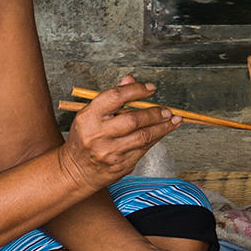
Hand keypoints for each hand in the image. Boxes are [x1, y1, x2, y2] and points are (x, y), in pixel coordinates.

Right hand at [60, 77, 180, 190]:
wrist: (76, 170)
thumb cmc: (84, 139)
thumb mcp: (90, 115)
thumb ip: (111, 98)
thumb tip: (130, 80)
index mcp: (89, 117)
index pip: (116, 97)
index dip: (136, 90)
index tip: (150, 88)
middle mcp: (98, 135)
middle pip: (133, 119)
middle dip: (154, 113)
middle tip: (166, 110)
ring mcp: (110, 152)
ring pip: (144, 136)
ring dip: (162, 127)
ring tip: (173, 120)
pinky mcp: (121, 165)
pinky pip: (144, 149)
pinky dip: (156, 139)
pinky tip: (163, 132)